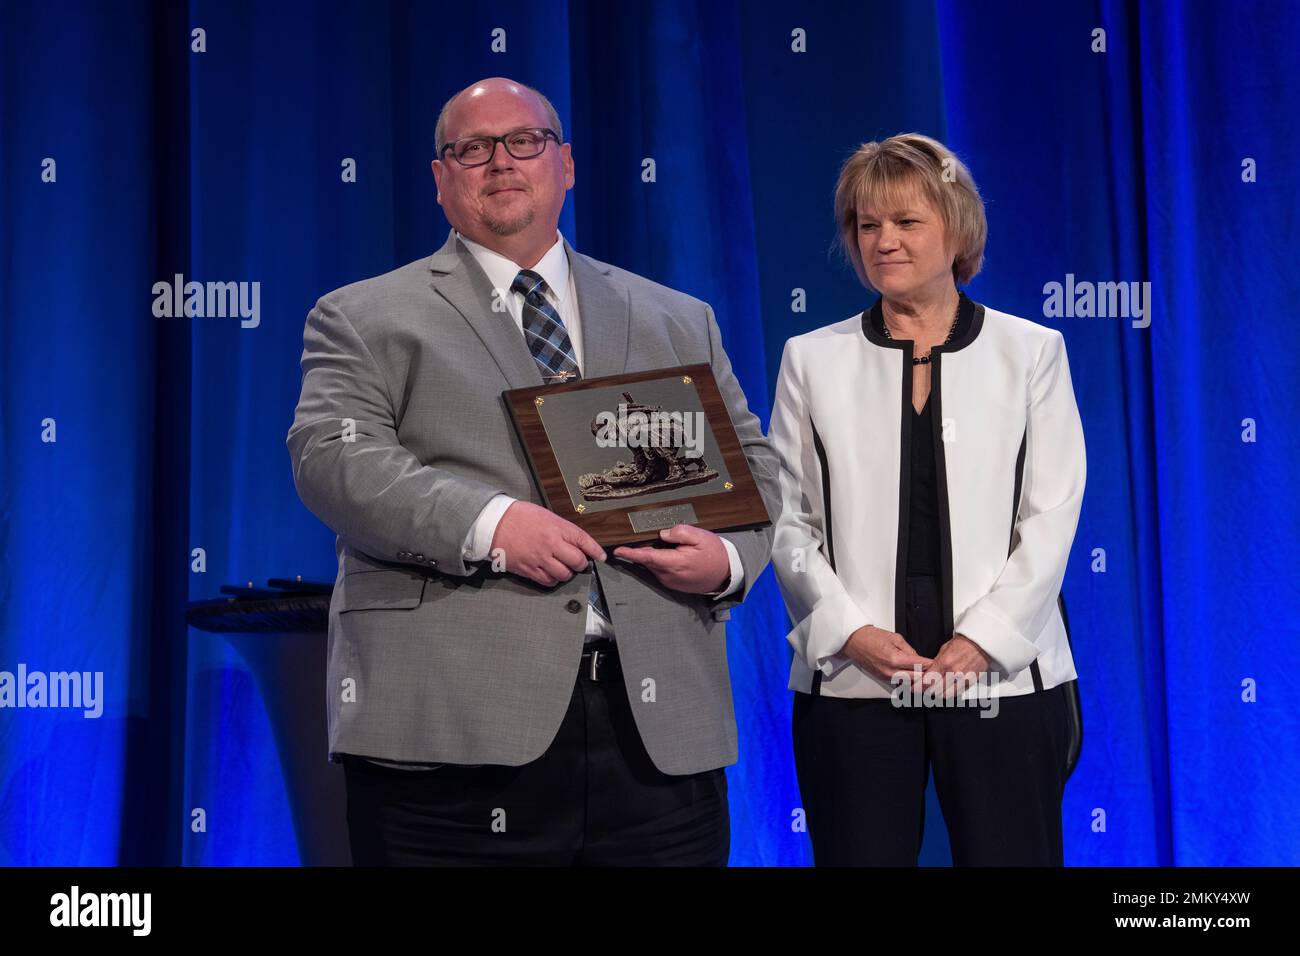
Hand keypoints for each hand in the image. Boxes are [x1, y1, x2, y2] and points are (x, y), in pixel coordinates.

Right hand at [489, 500, 605, 587]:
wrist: (494, 524)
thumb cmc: (519, 516)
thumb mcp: (546, 515)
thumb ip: (562, 529)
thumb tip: (576, 541)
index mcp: (557, 528)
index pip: (584, 541)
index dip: (596, 551)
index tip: (601, 556)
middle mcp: (551, 544)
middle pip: (577, 562)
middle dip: (581, 564)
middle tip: (579, 562)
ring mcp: (540, 559)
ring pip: (564, 575)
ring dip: (566, 573)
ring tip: (563, 567)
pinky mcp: (529, 570)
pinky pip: (548, 582)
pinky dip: (553, 580)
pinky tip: (551, 574)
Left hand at [611, 524, 729, 594]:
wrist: (727, 574)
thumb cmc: (714, 553)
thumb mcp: (700, 536)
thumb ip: (680, 532)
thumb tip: (662, 534)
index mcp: (675, 563)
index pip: (647, 557)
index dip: (631, 554)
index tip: (617, 550)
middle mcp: (669, 575)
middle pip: (648, 561)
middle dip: (641, 550)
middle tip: (642, 537)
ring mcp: (670, 582)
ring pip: (653, 567)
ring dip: (653, 556)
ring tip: (666, 545)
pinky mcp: (673, 585)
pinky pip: (660, 572)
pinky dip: (660, 563)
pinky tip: (670, 555)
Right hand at [842, 625, 932, 685]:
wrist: (854, 642)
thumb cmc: (871, 637)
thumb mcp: (895, 637)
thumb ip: (909, 649)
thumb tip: (918, 658)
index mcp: (894, 658)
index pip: (918, 665)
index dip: (930, 664)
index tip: (937, 664)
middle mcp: (890, 671)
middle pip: (915, 678)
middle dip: (926, 675)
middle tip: (935, 671)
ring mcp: (886, 676)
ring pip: (908, 682)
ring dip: (917, 679)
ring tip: (925, 675)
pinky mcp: (882, 678)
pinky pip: (899, 682)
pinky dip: (907, 679)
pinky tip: (913, 675)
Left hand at [922, 632, 993, 697]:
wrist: (980, 644)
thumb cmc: (962, 644)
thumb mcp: (943, 650)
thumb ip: (936, 663)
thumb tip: (928, 672)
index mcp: (944, 663)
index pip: (927, 681)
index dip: (919, 685)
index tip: (916, 686)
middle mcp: (953, 673)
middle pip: (935, 690)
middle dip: (927, 691)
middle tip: (924, 689)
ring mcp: (962, 679)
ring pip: (945, 695)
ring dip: (938, 694)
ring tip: (935, 691)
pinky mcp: (970, 683)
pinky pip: (957, 694)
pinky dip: (950, 694)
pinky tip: (946, 690)